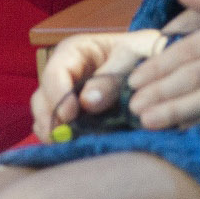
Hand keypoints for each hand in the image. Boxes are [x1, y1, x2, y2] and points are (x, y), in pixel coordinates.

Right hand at [31, 29, 165, 138]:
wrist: (156, 64)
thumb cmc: (143, 52)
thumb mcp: (131, 56)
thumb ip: (110, 78)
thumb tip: (87, 103)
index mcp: (73, 52)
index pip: (55, 73)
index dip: (59, 96)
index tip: (70, 115)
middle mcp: (63, 74)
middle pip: (43, 97)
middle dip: (50, 118)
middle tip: (64, 138)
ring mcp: (65, 95)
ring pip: (45, 115)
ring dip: (53, 131)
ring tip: (68, 145)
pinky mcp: (72, 114)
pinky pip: (56, 127)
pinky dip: (60, 138)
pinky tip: (72, 146)